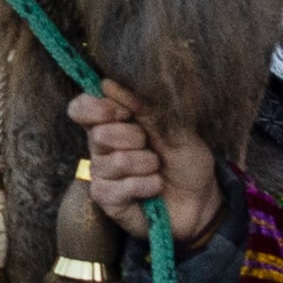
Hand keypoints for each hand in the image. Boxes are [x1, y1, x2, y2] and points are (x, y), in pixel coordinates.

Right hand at [69, 83, 224, 251]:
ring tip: (157, 169)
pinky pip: (120, 188)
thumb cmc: (185, 159)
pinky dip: (146, 185)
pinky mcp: (106, 198)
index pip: (81, 108)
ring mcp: (101, 173)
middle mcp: (100, 146)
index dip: (97, 108)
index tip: (122, 112)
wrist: (201, 199)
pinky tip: (155, 187)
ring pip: (115, 161)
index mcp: (112, 122)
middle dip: (135, 138)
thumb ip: (144, 106)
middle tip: (151, 146)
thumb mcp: (175, 127)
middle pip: (99, 134)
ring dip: (147, 164)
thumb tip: (108, 84)